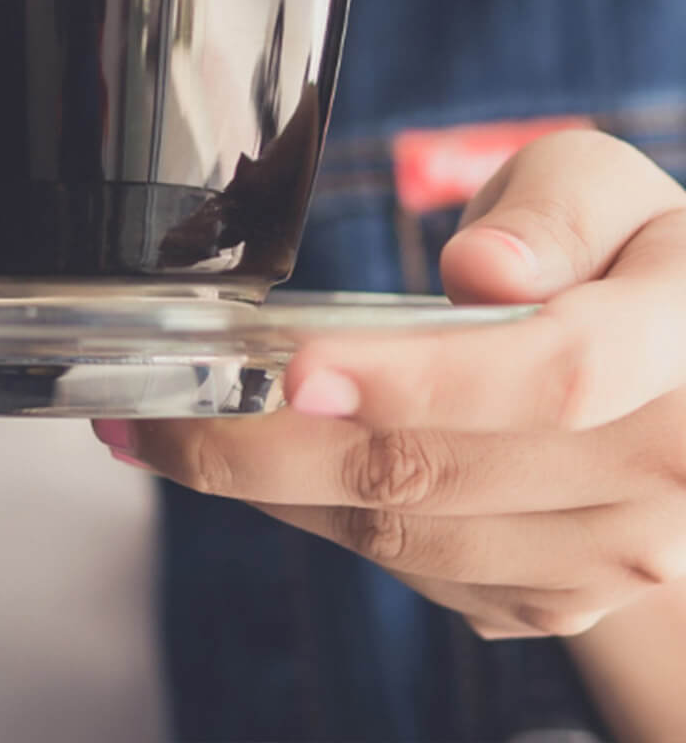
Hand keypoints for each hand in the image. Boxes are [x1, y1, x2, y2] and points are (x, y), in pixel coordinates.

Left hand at [95, 129, 685, 638]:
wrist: (670, 377)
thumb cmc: (619, 257)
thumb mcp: (603, 188)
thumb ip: (557, 214)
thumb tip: (485, 273)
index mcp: (680, 345)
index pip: (554, 375)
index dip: (419, 379)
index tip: (297, 371)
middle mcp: (660, 475)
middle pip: (439, 475)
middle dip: (267, 446)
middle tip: (149, 411)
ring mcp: (607, 555)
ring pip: (403, 537)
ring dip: (266, 488)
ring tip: (165, 434)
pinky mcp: (549, 593)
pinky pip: (407, 568)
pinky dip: (309, 516)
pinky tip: (248, 467)